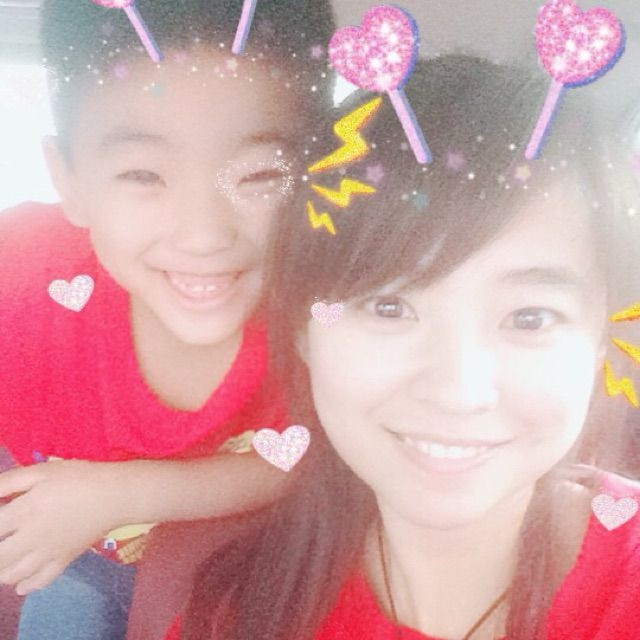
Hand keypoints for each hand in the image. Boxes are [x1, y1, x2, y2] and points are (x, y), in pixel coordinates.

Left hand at [0, 459, 121, 594]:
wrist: (116, 495)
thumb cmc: (80, 478)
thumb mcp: (43, 471)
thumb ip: (10, 480)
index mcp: (25, 511)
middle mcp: (32, 538)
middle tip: (3, 539)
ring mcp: (48, 553)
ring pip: (13, 574)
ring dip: (2, 570)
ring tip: (5, 557)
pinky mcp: (64, 561)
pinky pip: (40, 582)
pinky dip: (25, 586)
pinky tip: (20, 583)